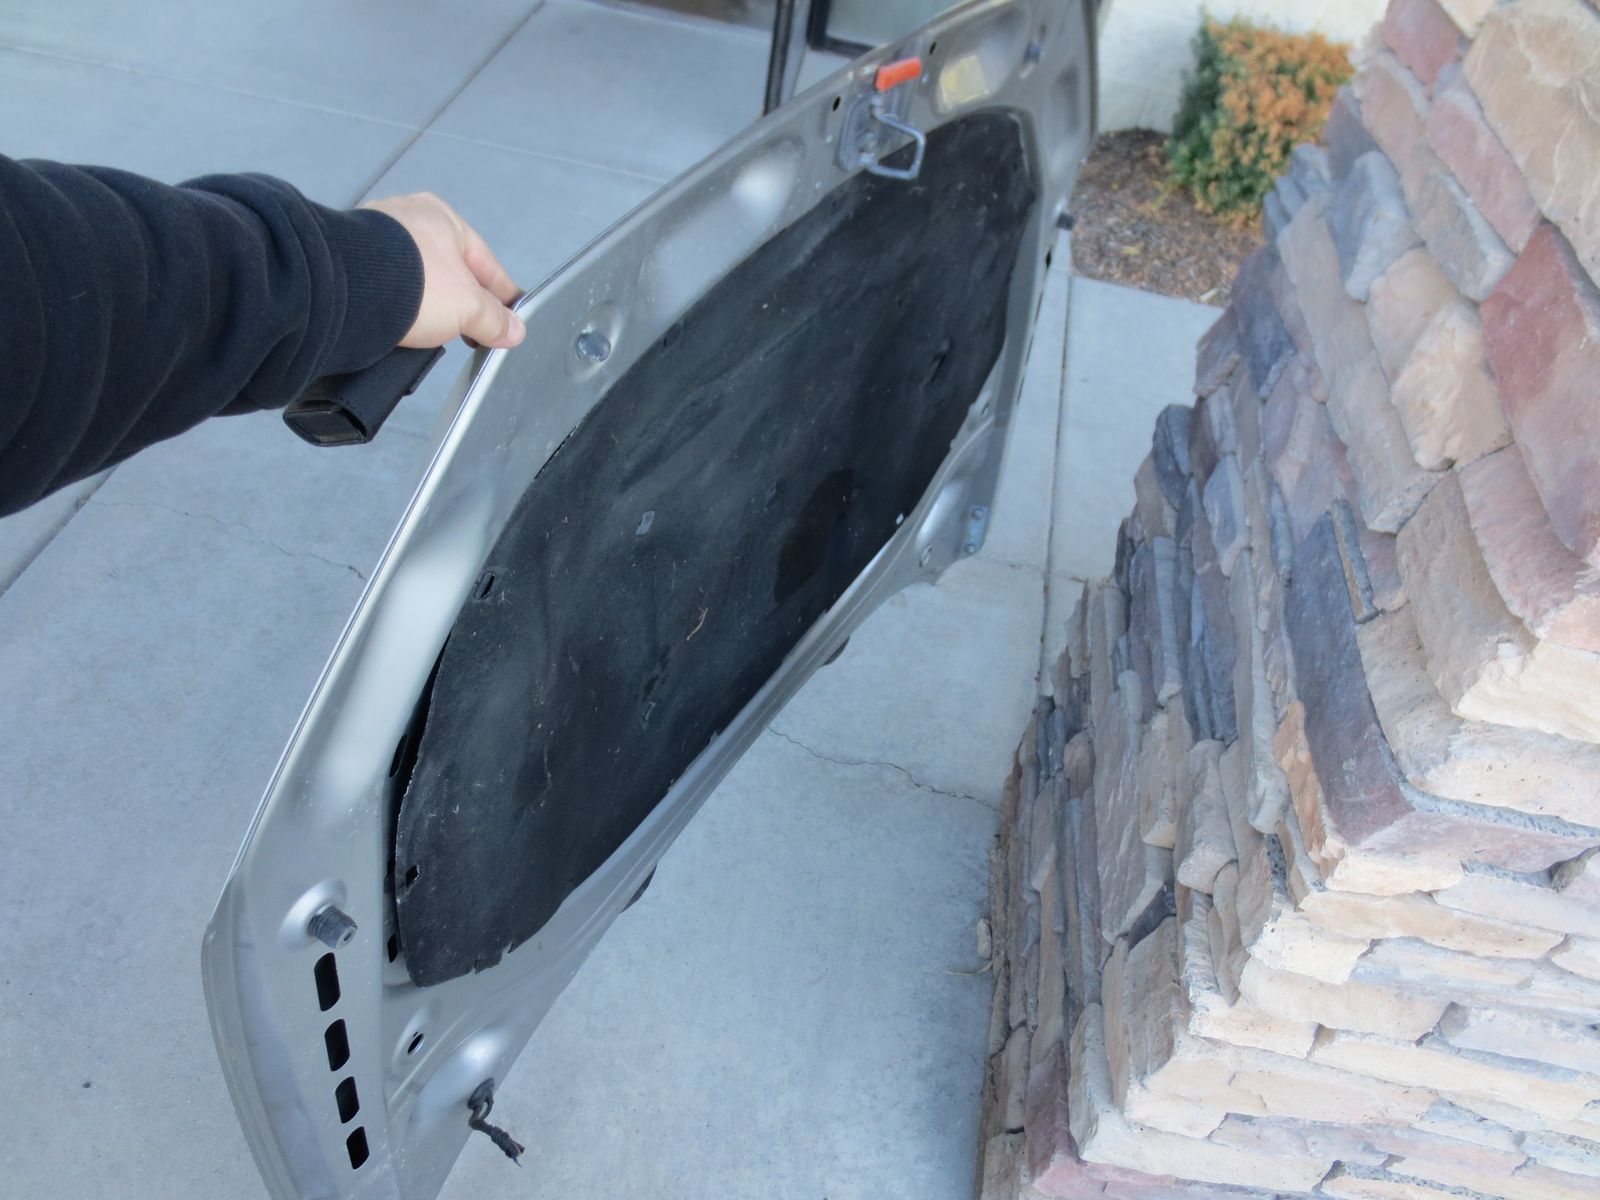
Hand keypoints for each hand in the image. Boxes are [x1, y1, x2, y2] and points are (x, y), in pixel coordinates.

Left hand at [362, 192, 525, 349]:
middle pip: (449, 269)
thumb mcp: (469, 307)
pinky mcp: (351, 262)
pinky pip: (386, 286)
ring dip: (428, 304)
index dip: (502, 294)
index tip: (510, 316)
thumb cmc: (414, 282)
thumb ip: (494, 319)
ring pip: (416, 277)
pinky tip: (402, 324)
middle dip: (462, 301)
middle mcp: (407, 218)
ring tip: (434, 332)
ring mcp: (375, 238)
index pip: (485, 262)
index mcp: (443, 217)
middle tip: (474, 332)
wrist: (347, 291)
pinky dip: (398, 304)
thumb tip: (513, 330)